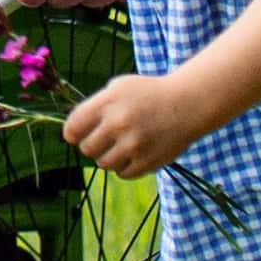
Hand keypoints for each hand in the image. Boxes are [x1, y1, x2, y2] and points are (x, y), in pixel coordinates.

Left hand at [62, 70, 210, 180]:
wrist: (187, 104)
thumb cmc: (149, 94)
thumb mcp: (119, 87)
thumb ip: (95, 106)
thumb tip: (72, 130)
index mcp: (108, 103)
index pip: (73, 128)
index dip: (72, 133)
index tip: (77, 134)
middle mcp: (118, 124)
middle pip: (86, 148)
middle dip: (92, 144)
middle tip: (104, 139)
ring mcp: (133, 145)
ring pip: (103, 163)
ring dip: (108, 157)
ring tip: (121, 145)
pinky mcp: (146, 162)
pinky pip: (122, 174)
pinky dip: (125, 166)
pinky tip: (134, 153)